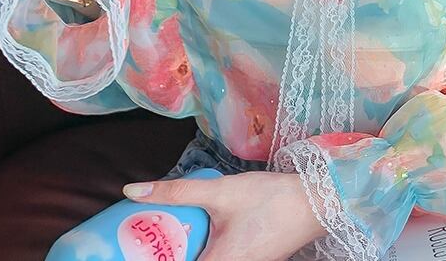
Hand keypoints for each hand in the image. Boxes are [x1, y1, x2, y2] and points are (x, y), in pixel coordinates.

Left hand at [122, 172, 326, 260]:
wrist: (315, 201)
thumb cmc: (270, 199)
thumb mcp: (220, 192)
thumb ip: (177, 192)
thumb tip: (132, 191)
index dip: (151, 259)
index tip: (130, 248)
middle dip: (164, 252)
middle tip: (141, 238)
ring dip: (181, 250)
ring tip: (161, 234)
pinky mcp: (250, 260)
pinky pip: (215, 258)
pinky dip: (199, 247)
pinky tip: (192, 231)